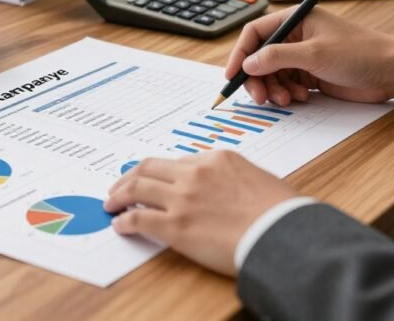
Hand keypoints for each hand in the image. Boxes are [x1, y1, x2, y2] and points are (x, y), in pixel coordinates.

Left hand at [104, 151, 296, 275]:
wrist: (282, 233)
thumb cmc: (281, 213)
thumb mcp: (258, 181)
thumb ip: (235, 180)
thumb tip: (227, 191)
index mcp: (218, 159)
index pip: (178, 162)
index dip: (161, 172)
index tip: (153, 179)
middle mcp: (196, 173)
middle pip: (150, 168)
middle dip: (130, 176)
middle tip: (120, 186)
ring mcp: (183, 198)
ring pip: (137, 188)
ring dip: (119, 195)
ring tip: (111, 202)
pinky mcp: (175, 226)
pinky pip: (139, 219)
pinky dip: (124, 220)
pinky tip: (120, 225)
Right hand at [226, 7, 393, 105]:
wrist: (391, 72)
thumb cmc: (360, 53)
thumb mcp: (315, 54)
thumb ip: (278, 57)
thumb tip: (248, 64)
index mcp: (295, 20)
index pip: (256, 33)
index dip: (241, 53)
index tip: (233, 75)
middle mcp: (295, 37)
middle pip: (260, 58)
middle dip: (257, 78)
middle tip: (259, 97)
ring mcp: (302, 57)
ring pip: (272, 75)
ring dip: (274, 89)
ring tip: (287, 99)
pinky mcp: (310, 75)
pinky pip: (286, 85)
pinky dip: (287, 94)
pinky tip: (302, 98)